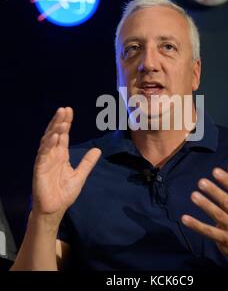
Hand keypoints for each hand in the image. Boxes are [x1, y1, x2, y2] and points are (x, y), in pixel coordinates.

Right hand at [32, 107, 100, 223]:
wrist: (55, 208)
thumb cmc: (65, 192)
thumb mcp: (80, 175)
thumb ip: (87, 162)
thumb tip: (98, 150)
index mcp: (61, 155)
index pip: (63, 135)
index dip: (66, 123)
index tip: (69, 110)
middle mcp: (52, 155)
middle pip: (55, 134)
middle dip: (59, 121)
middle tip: (64, 109)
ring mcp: (45, 161)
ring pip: (48, 141)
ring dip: (54, 130)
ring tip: (62, 120)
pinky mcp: (40, 168)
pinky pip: (43, 154)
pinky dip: (48, 145)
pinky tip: (54, 136)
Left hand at [181, 160, 227, 268]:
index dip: (226, 180)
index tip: (215, 171)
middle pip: (227, 201)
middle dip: (214, 191)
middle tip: (201, 182)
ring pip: (218, 215)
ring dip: (205, 205)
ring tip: (193, 195)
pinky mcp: (223, 239)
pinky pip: (208, 232)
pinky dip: (196, 225)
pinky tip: (184, 218)